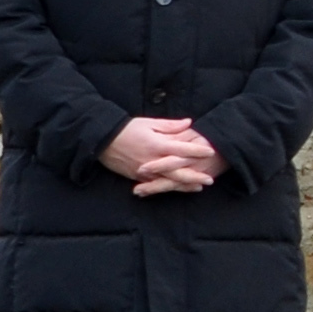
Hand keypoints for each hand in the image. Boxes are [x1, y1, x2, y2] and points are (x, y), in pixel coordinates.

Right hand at [102, 115, 218, 195]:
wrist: (102, 140)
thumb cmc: (127, 129)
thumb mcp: (149, 123)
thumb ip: (170, 126)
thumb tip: (189, 123)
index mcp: (157, 145)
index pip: (182, 149)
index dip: (197, 151)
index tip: (211, 151)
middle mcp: (152, 160)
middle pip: (177, 171)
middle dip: (194, 176)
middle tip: (210, 179)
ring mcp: (144, 171)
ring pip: (168, 181)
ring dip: (184, 185)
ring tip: (198, 187)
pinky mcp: (137, 177)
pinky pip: (155, 184)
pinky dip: (167, 187)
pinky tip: (176, 189)